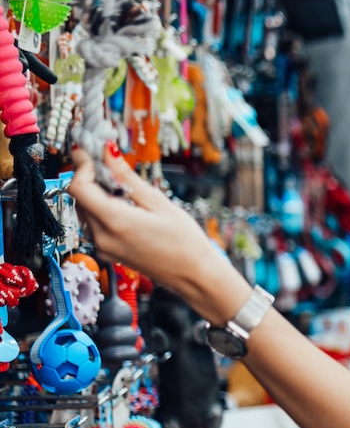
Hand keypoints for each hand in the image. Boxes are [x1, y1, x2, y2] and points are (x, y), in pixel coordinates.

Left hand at [67, 149, 245, 323]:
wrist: (194, 276)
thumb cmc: (185, 241)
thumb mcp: (159, 202)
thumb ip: (127, 177)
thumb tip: (107, 152)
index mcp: (114, 221)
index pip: (78, 186)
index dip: (81, 165)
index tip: (91, 151)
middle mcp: (101, 236)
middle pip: (80, 197)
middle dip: (90, 176)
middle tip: (110, 163)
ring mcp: (102, 246)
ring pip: (85, 209)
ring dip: (96, 192)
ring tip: (123, 186)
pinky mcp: (107, 252)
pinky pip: (94, 223)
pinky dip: (102, 208)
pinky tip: (125, 205)